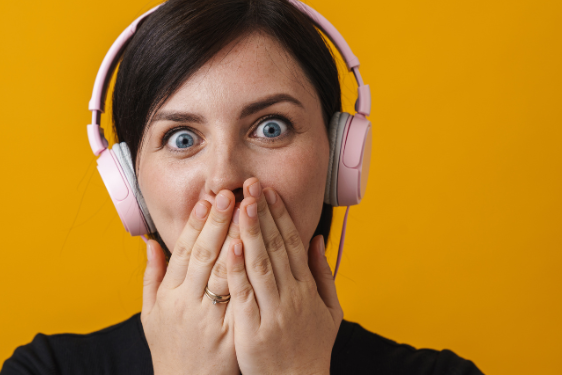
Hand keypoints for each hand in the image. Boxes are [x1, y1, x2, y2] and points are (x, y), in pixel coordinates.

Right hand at [141, 191, 240, 374]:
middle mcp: (186, 303)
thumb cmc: (171, 349)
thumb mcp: (151, 315)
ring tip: (249, 213)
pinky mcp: (230, 333)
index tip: (208, 200)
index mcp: (169, 296)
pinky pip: (241, 298)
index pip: (182, 251)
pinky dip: (247, 274)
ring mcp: (209, 318)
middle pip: (204, 255)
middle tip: (231, 194)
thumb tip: (149, 243)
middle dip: (218, 222)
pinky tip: (255, 253)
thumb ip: (151, 277)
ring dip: (236, 239)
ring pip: (224, 272)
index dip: (196, 224)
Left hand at [226, 178, 343, 374]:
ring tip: (240, 204)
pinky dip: (237, 269)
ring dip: (250, 232)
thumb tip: (317, 239)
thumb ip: (324, 273)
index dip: (281, 215)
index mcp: (308, 289)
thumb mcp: (330, 310)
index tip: (269, 191)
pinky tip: (230, 246)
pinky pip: (244, 294)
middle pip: (275, 247)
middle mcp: (292, 296)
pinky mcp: (252, 328)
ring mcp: (272, 312)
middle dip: (263, 213)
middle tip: (251, 185)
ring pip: (260, 265)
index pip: (292, 243)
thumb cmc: (312, 347)